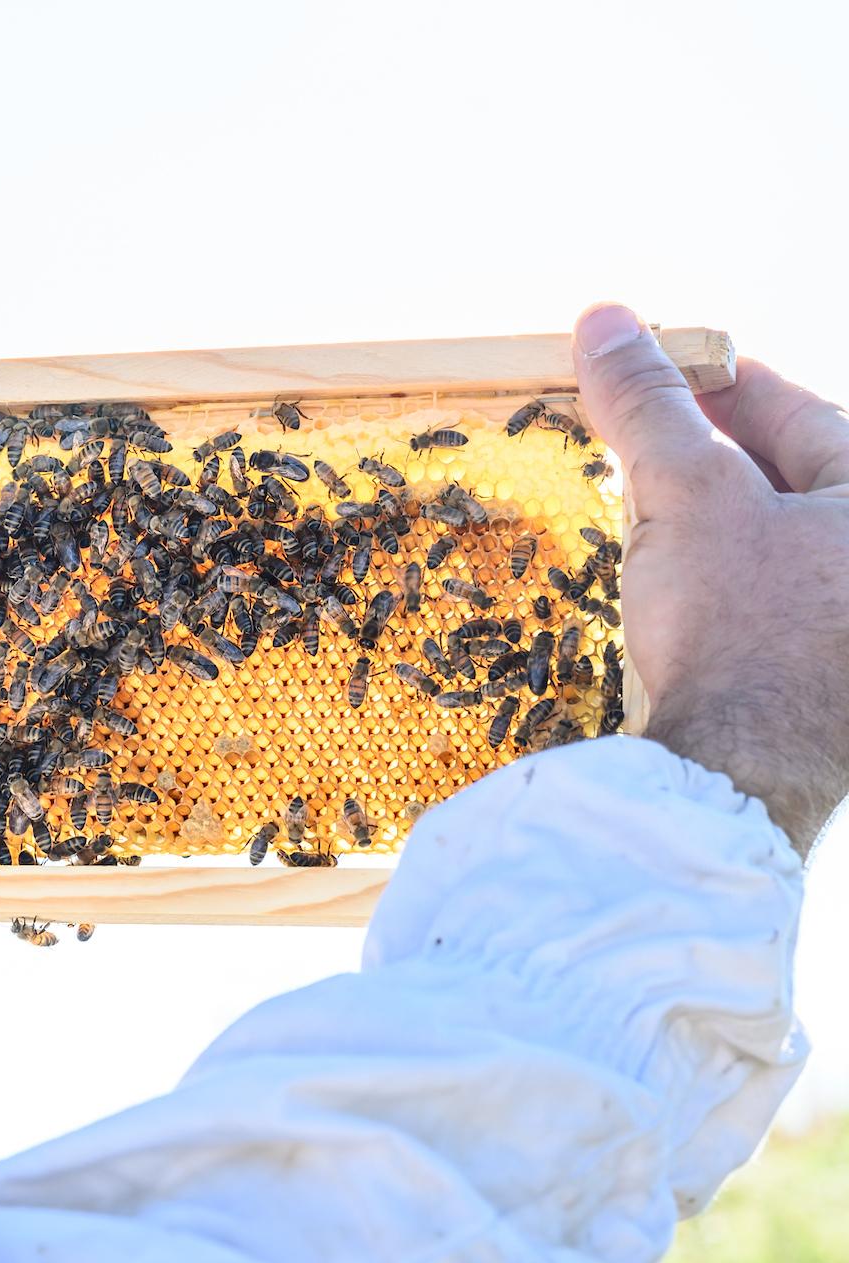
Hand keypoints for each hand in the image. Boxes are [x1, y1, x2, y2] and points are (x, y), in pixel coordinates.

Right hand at [574, 303, 848, 852]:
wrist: (741, 772)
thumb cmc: (741, 626)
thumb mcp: (688, 494)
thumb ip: (648, 405)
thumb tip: (606, 320)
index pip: (798, 411)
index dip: (720, 382)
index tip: (664, 364)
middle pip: (793, 475)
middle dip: (713, 452)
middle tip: (645, 432)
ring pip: (778, 541)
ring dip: (713, 518)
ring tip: (649, 504)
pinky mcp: (827, 680)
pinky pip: (770, 599)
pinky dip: (722, 577)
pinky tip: (673, 582)